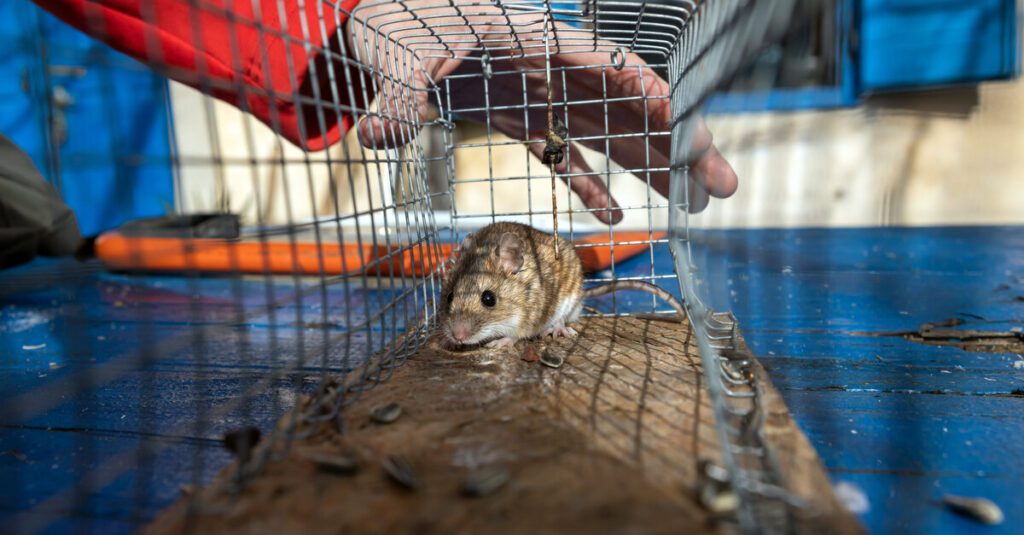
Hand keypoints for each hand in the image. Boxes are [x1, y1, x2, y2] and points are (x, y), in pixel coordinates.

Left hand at [346, 1, 736, 220]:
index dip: (647, 93)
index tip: (685, 121)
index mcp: (534, 41)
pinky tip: (614, 216)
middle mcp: (553, 71)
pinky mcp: (523, 123)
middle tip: (723, 184)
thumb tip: (376, 135)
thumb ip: (400, 94)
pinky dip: (589, 185)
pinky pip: (566, 157)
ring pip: (611, 136)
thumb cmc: (402, 16)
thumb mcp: (400, 50)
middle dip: (679, 144)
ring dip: (654, 170)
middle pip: (629, 108)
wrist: (388, 16)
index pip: (605, 65)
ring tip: (697, 203)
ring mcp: (543, 99)